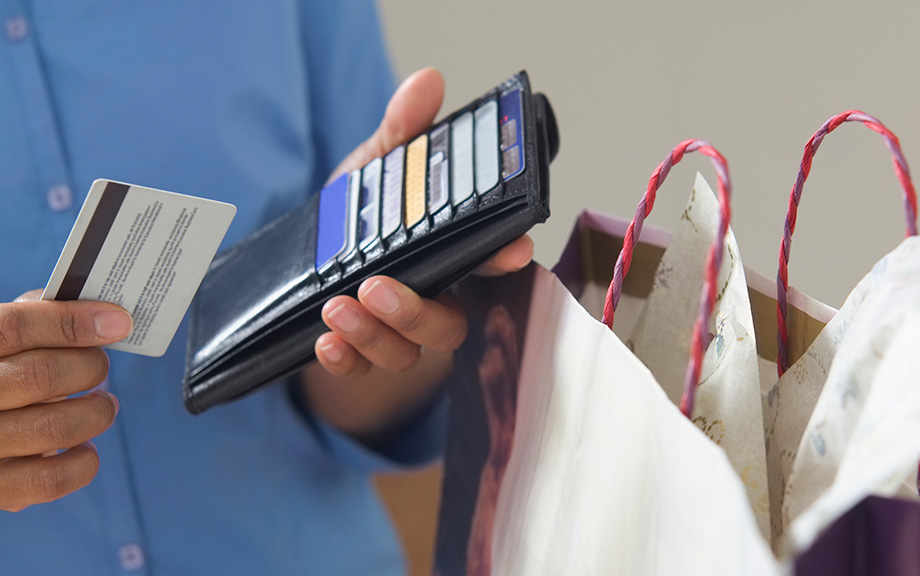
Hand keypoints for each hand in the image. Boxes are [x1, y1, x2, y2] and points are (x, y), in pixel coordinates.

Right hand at [0, 291, 128, 511]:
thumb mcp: (0, 342)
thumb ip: (33, 319)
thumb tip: (97, 314)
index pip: (16, 328)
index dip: (72, 322)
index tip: (116, 321)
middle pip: (42, 376)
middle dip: (89, 367)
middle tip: (100, 367)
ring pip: (54, 428)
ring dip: (96, 412)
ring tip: (102, 405)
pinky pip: (50, 480)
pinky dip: (83, 463)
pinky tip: (85, 448)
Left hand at [303, 68, 532, 440]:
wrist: (313, 273)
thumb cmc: (357, 223)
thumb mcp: (372, 173)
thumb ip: (399, 133)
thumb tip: (427, 81)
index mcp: (444, 256)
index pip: (484, 260)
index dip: (502, 257)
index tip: (513, 249)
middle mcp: (430, 301)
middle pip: (447, 325)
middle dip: (416, 312)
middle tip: (378, 286)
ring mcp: (396, 335)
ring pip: (406, 354)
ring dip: (374, 335)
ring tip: (337, 305)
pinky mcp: (360, 356)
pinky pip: (362, 371)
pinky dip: (345, 360)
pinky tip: (324, 341)